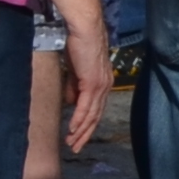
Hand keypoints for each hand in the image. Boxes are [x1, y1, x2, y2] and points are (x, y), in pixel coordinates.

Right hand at [56, 18, 111, 154]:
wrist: (85, 30)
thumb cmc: (80, 46)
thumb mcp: (76, 71)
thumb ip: (74, 88)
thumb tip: (72, 103)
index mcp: (103, 83)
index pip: (97, 109)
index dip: (88, 124)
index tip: (78, 137)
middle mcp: (106, 86)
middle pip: (96, 116)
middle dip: (85, 133)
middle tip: (76, 147)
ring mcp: (101, 85)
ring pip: (92, 114)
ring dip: (81, 131)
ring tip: (72, 143)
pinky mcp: (92, 82)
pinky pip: (85, 106)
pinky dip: (79, 119)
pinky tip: (72, 130)